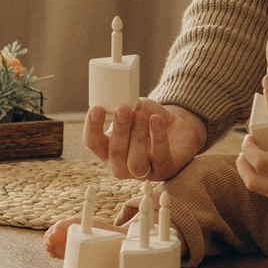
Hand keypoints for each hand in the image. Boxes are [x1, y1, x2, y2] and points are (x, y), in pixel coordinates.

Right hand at [84, 99, 204, 180]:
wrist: (176, 124)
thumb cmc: (148, 116)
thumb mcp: (132, 107)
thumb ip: (122, 104)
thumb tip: (113, 95)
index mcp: (107, 148)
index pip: (92, 143)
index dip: (92, 127)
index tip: (96, 108)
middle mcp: (121, 165)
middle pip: (115, 155)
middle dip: (119, 131)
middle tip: (123, 109)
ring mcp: (143, 172)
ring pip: (136, 164)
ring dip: (137, 138)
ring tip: (142, 115)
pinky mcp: (165, 171)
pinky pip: (160, 159)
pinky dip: (158, 139)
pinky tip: (156, 120)